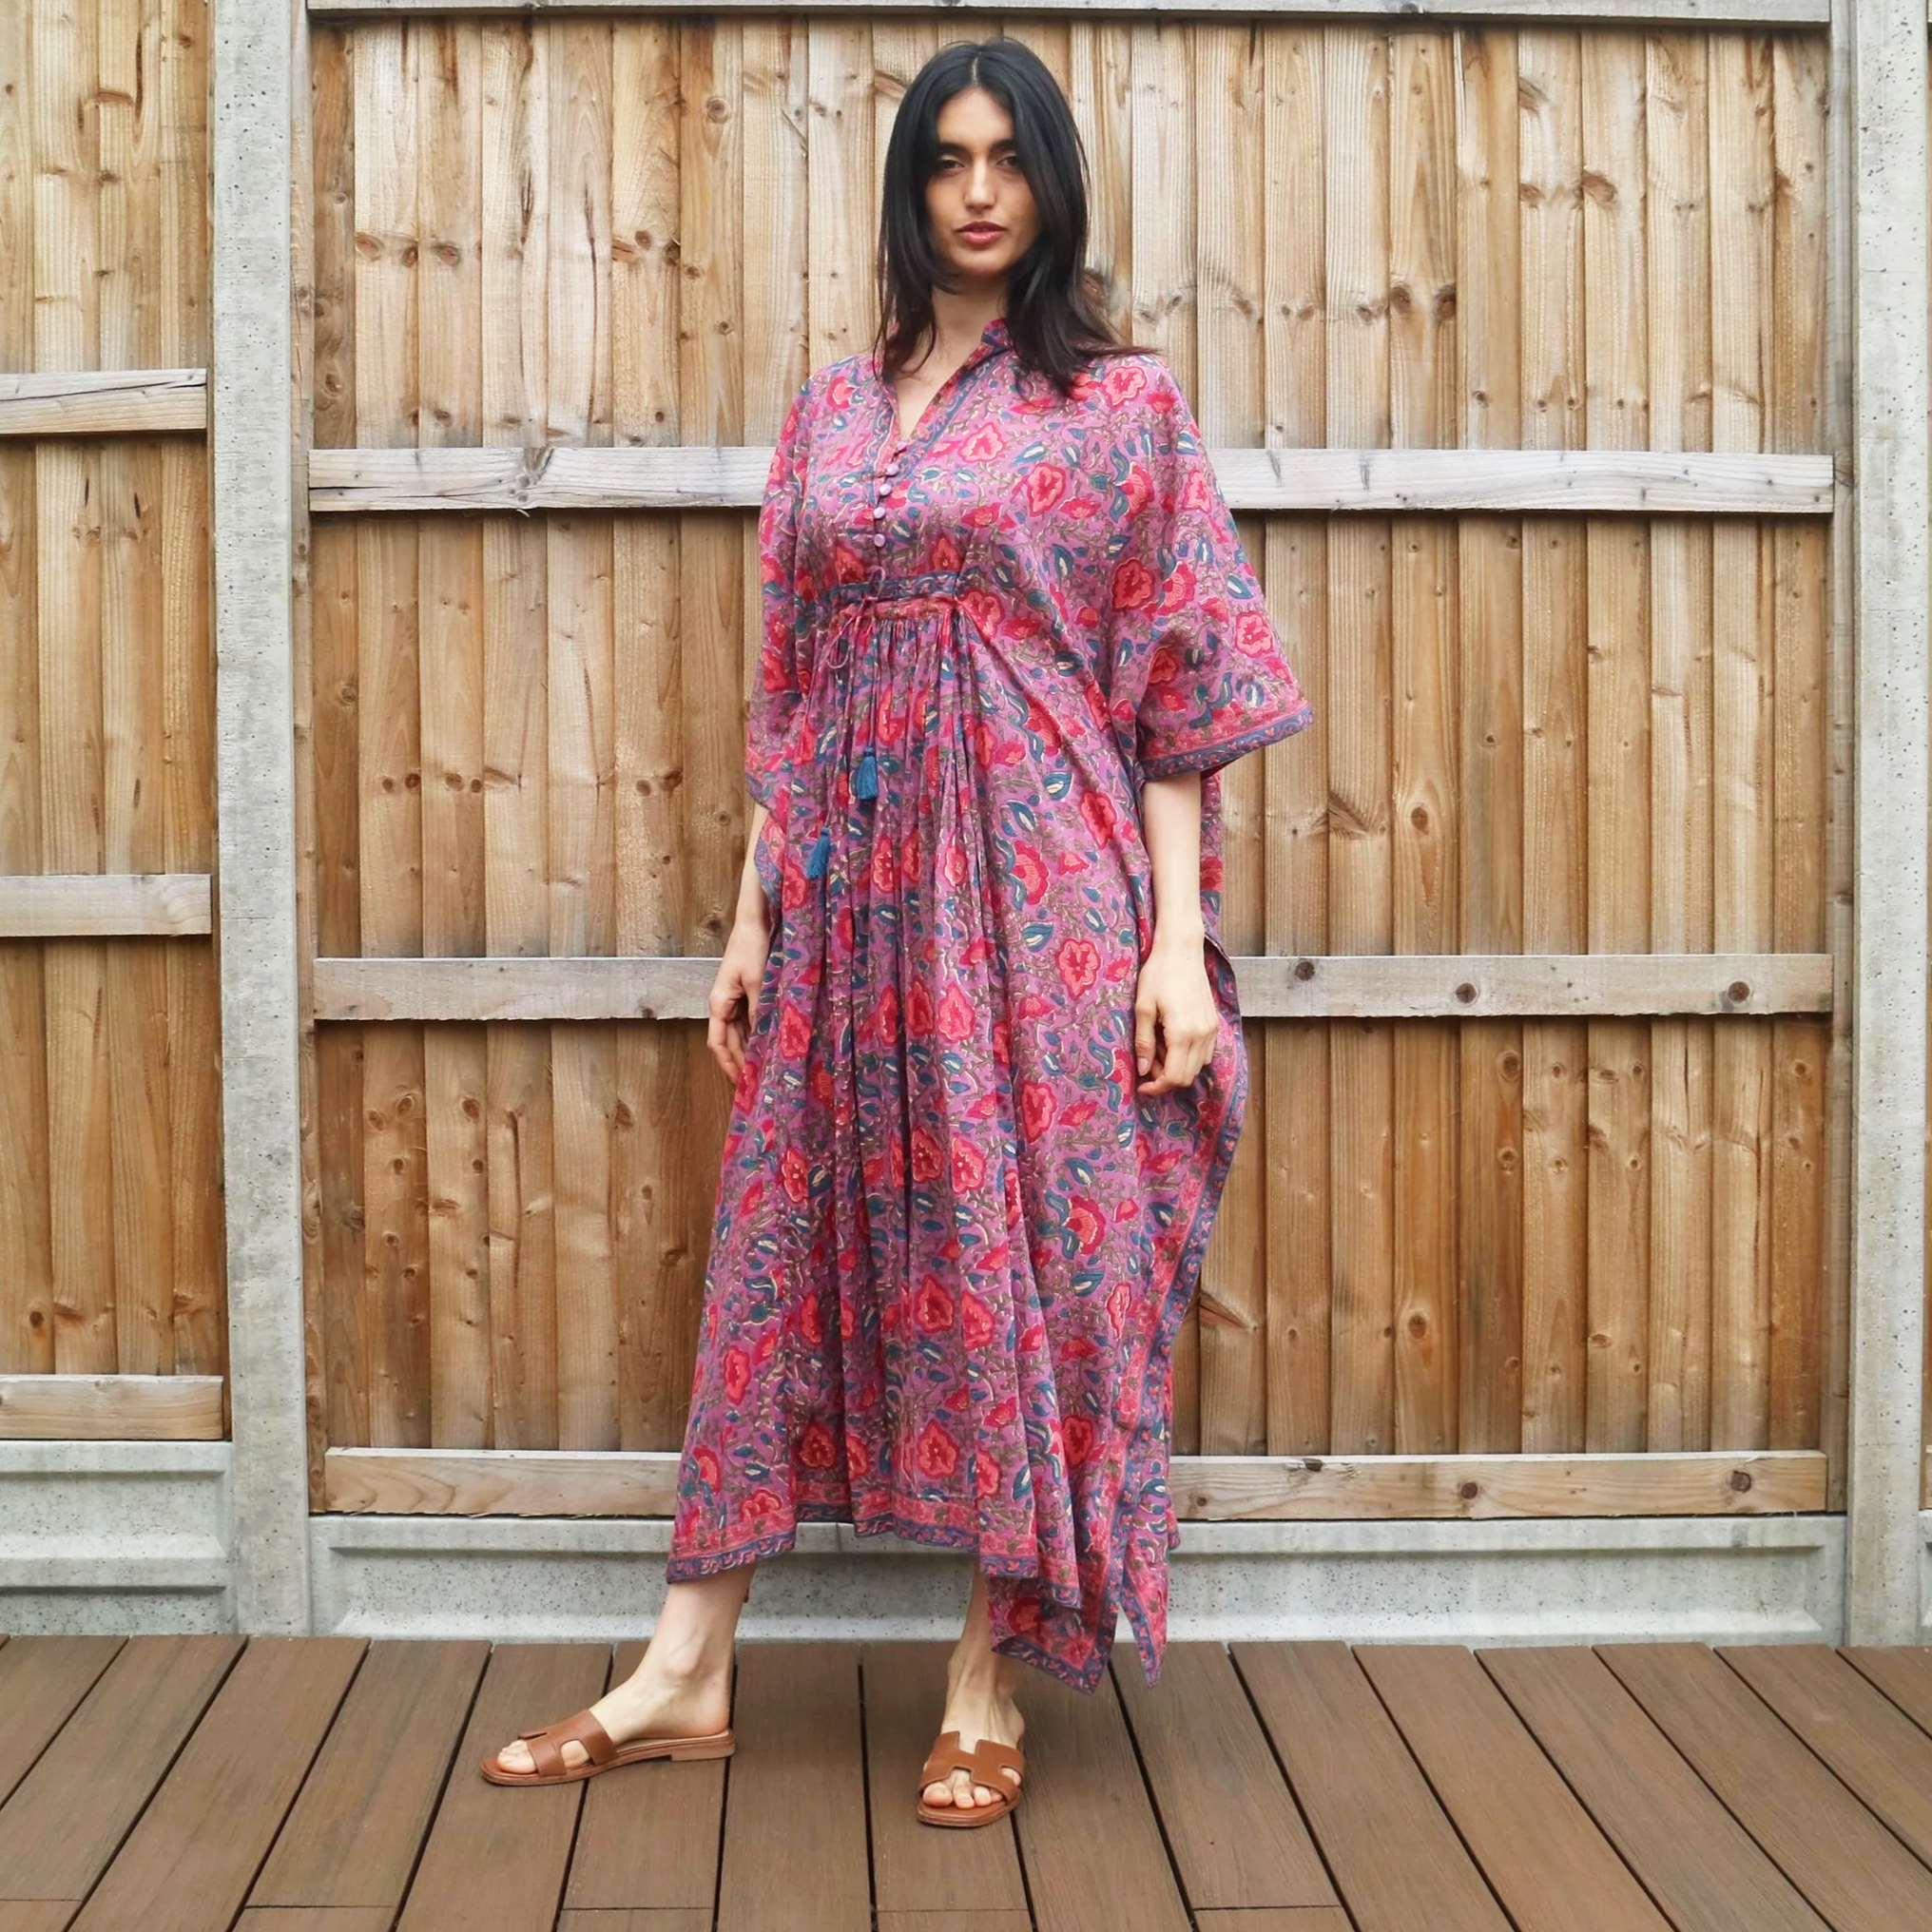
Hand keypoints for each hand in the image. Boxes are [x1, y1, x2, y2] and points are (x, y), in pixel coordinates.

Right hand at [706, 917, 769, 1084]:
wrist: (754, 921)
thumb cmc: (751, 947)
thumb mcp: (756, 981)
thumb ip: (758, 1010)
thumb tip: (762, 1038)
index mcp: (719, 1002)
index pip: (718, 1043)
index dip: (727, 1064)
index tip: (739, 1082)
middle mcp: (724, 1004)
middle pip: (728, 1041)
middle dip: (739, 1061)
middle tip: (755, 1081)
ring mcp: (734, 998)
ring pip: (739, 1032)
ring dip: (747, 1049)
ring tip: (762, 1067)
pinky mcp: (745, 992)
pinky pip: (748, 1020)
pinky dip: (755, 1033)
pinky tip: (767, 1043)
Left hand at [1133, 930, 1218, 1095]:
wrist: (1182, 951)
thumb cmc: (1158, 975)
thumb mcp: (1143, 1007)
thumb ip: (1143, 1041)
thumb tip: (1142, 1069)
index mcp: (1182, 1033)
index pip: (1174, 1077)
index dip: (1157, 1087)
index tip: (1141, 1086)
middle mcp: (1202, 1035)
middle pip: (1187, 1076)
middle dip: (1165, 1078)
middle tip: (1146, 1064)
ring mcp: (1211, 1030)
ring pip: (1198, 1066)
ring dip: (1177, 1067)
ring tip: (1157, 1050)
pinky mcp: (1214, 1023)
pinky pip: (1205, 1053)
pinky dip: (1189, 1056)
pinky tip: (1172, 1041)